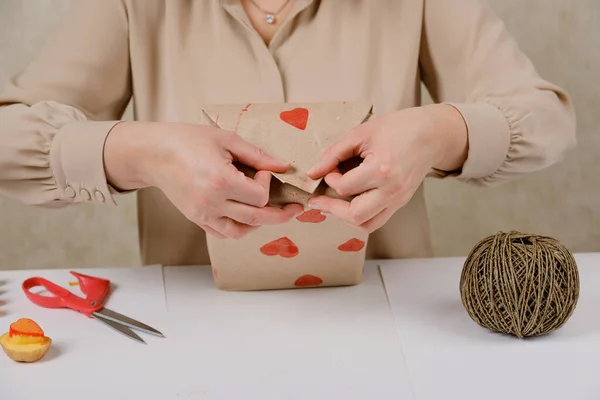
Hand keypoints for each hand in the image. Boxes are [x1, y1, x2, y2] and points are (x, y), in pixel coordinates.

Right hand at [104, 122, 302, 238]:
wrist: (153, 153)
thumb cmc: (186, 140)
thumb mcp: (225, 140)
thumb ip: (257, 156)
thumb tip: (283, 167)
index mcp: (220, 181)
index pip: (260, 196)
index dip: (267, 184)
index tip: (262, 173)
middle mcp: (212, 203)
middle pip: (257, 218)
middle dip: (281, 214)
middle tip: (295, 209)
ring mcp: (202, 214)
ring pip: (241, 231)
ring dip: (259, 224)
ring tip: (270, 213)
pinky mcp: (196, 219)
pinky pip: (223, 233)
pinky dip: (238, 228)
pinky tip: (247, 216)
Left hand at [306, 104, 467, 232]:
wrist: (431, 134)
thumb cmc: (398, 128)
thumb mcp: (362, 133)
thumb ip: (334, 153)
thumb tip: (314, 172)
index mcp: (383, 169)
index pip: (346, 187)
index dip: (330, 180)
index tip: (329, 170)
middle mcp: (392, 190)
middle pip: (355, 215)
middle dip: (331, 209)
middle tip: (317, 200)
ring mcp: (398, 199)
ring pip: (366, 224)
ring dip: (344, 218)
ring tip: (331, 206)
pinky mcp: (401, 203)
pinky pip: (377, 220)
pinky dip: (360, 217)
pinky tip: (348, 205)